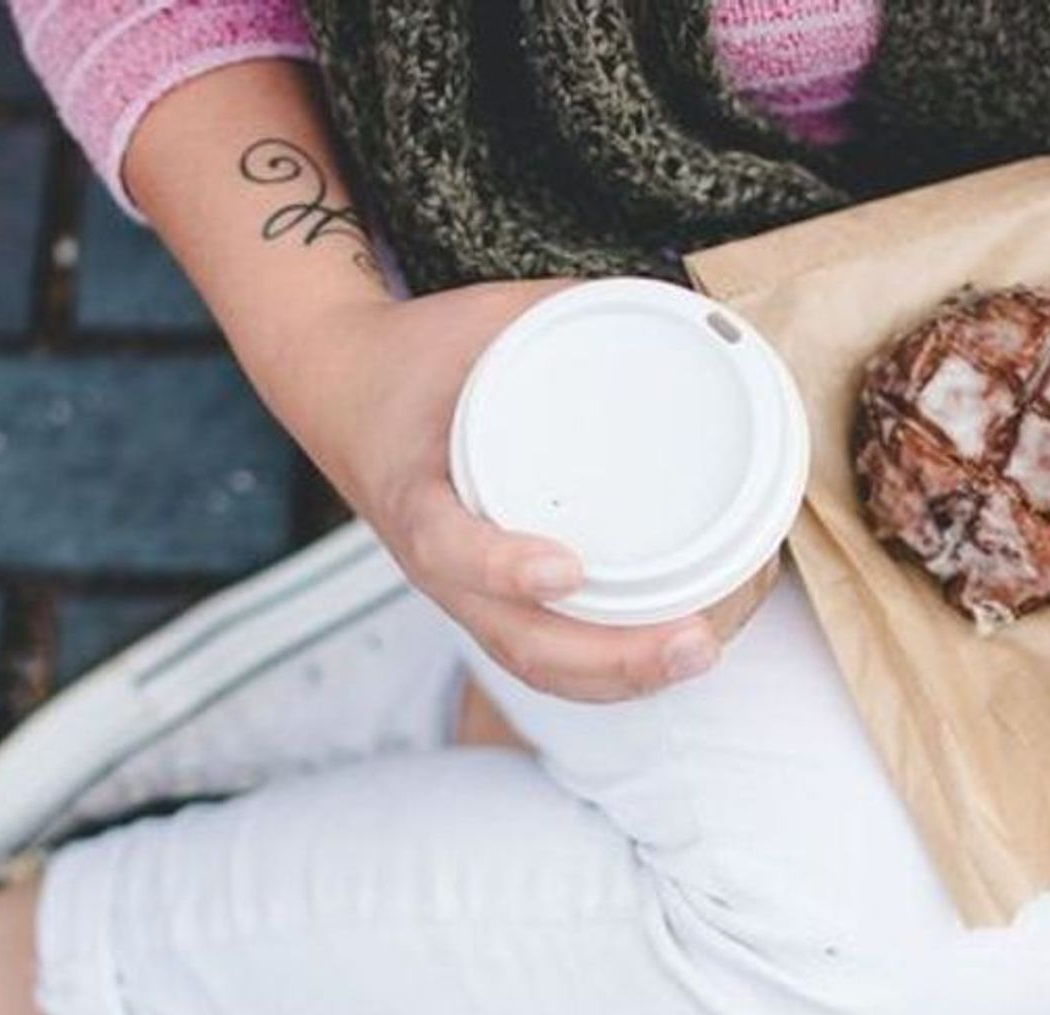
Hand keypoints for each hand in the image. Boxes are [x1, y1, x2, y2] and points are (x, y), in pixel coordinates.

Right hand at [260, 281, 770, 700]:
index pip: (447, 546)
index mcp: (414, 491)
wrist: (349, 395)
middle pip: (517, 642)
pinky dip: (611, 670)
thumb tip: (677, 303)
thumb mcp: (481, 319)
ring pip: (540, 665)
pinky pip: (550, 656)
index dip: (502, 566)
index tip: (566, 568)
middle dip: (610, 658)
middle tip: (693, 639)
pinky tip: (673, 657)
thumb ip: (567, 311)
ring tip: (700, 652)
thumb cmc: (420, 357)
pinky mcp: (492, 604)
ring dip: (623, 677)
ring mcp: (465, 594)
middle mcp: (437, 561)